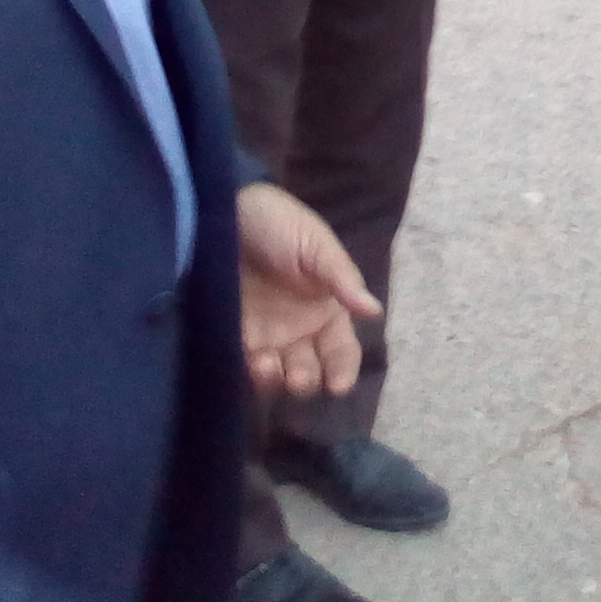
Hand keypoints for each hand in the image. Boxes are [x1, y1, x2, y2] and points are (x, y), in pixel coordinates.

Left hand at [236, 181, 381, 400]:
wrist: (226, 214)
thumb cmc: (279, 226)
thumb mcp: (316, 246)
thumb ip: (341, 279)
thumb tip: (374, 311)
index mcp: (327, 310)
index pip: (341, 352)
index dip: (343, 371)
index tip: (338, 386)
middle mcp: (299, 330)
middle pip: (311, 371)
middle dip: (307, 381)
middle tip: (299, 377)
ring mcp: (266, 336)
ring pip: (278, 376)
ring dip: (278, 381)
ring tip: (269, 366)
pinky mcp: (234, 336)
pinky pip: (244, 366)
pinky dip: (250, 374)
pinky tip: (252, 362)